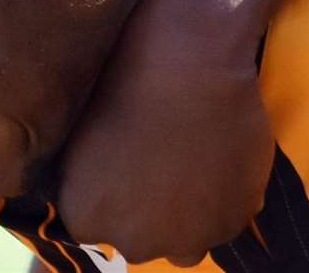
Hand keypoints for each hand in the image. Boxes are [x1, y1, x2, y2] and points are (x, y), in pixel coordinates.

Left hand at [54, 42, 273, 264]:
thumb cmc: (123, 84)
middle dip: (147, 212)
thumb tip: (87, 193)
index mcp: (87, 219)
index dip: (111, 196)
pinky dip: (223, 201)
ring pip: (185, 243)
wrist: (187, 64)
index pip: (94, 225)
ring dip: (187, 218)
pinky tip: (217, 160)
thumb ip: (79, 181)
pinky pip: (225, 222)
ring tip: (190, 167)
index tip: (123, 167)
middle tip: (159, 165)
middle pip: (139, 240)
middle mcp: (134, 242)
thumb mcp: (76, 136)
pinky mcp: (232, 222)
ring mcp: (187, 238)